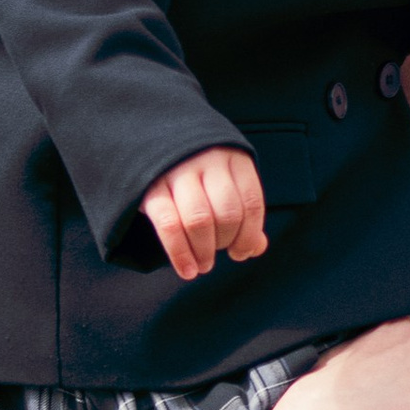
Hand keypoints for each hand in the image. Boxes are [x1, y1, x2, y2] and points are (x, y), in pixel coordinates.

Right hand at [141, 144, 268, 282]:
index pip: (251, 203)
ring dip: (204, 251)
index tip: (241, 253)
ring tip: (203, 266)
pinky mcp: (151, 185)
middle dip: (225, 243)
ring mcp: (178, 171)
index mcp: (234, 158)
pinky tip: (187, 270)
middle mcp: (208, 160)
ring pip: (199, 220)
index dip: (249, 236)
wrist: (154, 140)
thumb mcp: (226, 182)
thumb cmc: (199, 171)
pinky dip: (180, 254)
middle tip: (216, 256)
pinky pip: (169, 225)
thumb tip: (257, 248)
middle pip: (227, 213)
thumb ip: (243, 212)